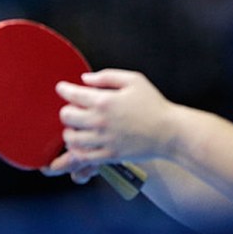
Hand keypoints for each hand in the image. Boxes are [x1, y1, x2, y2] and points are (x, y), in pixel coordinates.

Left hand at [55, 69, 172, 165]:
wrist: (170, 132)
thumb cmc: (154, 104)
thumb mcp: (134, 80)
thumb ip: (106, 77)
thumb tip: (85, 79)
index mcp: (105, 101)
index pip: (72, 95)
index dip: (63, 89)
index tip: (62, 88)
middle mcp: (101, 121)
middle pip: (67, 117)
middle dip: (66, 110)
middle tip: (73, 109)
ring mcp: (104, 140)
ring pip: (71, 138)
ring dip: (70, 131)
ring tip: (76, 128)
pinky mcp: (109, 155)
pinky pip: (83, 156)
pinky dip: (77, 150)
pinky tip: (82, 144)